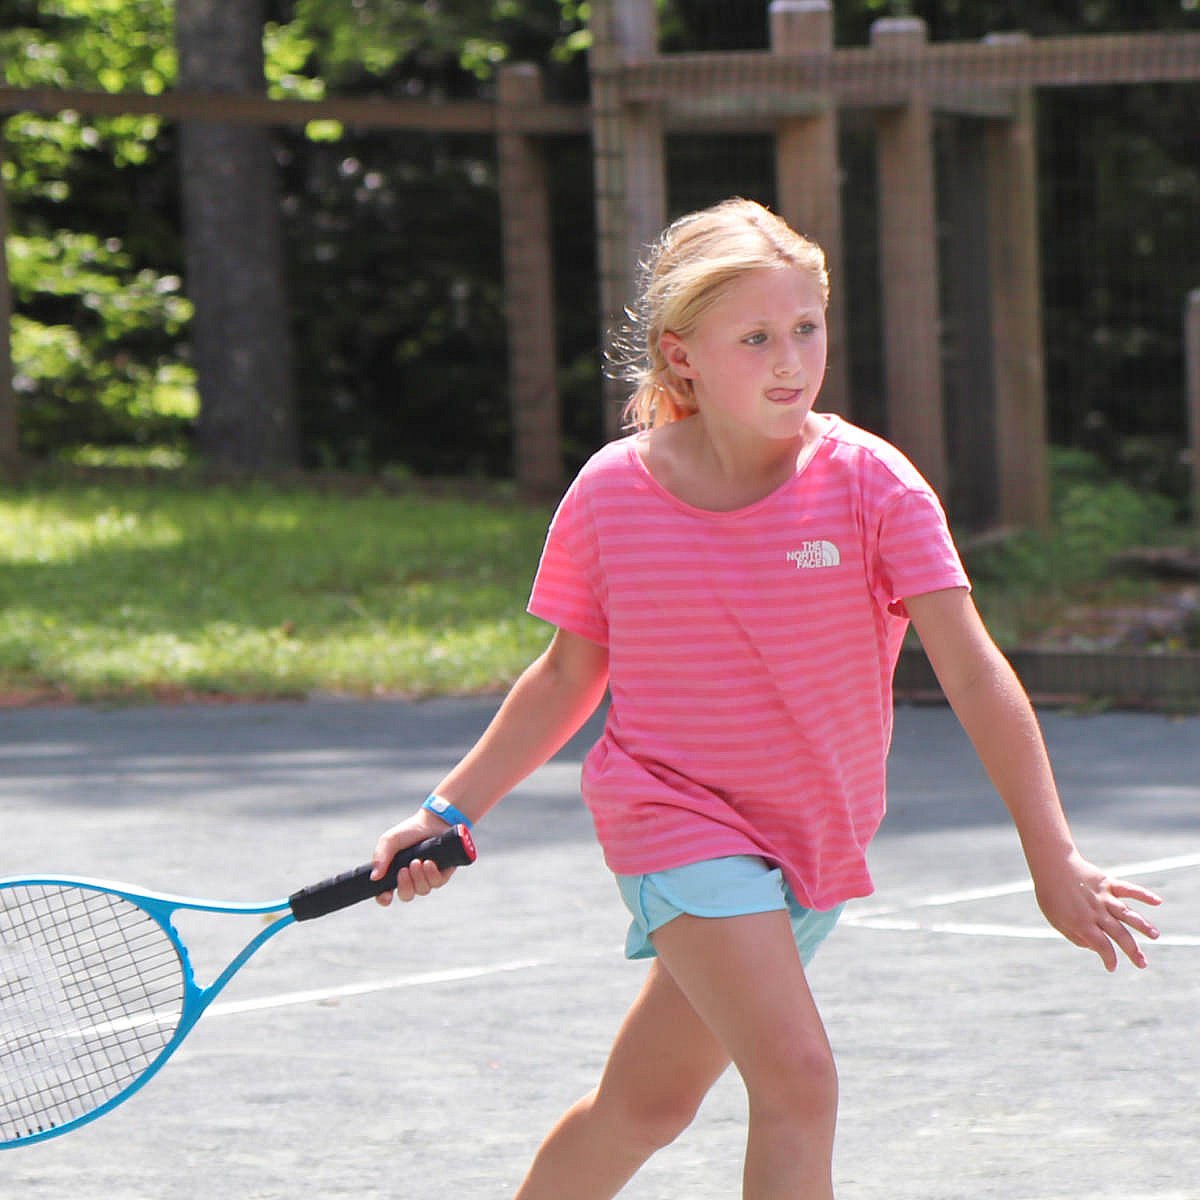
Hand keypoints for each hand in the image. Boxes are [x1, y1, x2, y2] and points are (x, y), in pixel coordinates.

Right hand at [370, 810, 459, 906]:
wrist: (433, 821)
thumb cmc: (410, 831)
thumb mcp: (390, 840)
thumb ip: (380, 857)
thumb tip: (374, 877)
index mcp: (395, 873)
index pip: (386, 894)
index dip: (384, 898)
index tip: (386, 896)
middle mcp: (411, 878)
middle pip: (406, 896)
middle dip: (405, 885)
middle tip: (404, 870)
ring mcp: (427, 877)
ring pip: (422, 890)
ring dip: (418, 877)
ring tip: (417, 861)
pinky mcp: (442, 874)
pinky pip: (437, 883)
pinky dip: (431, 874)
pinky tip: (428, 862)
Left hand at [1034, 854, 1162, 970]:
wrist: (1050, 864)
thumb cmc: (1050, 894)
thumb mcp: (1055, 919)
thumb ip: (1074, 936)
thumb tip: (1093, 947)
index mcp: (1082, 923)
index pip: (1102, 946)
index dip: (1109, 959)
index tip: (1112, 967)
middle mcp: (1096, 912)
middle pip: (1119, 934)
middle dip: (1132, 951)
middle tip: (1143, 964)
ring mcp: (1103, 897)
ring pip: (1127, 914)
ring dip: (1142, 925)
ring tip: (1155, 935)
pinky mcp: (1107, 883)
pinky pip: (1128, 889)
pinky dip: (1143, 894)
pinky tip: (1157, 901)